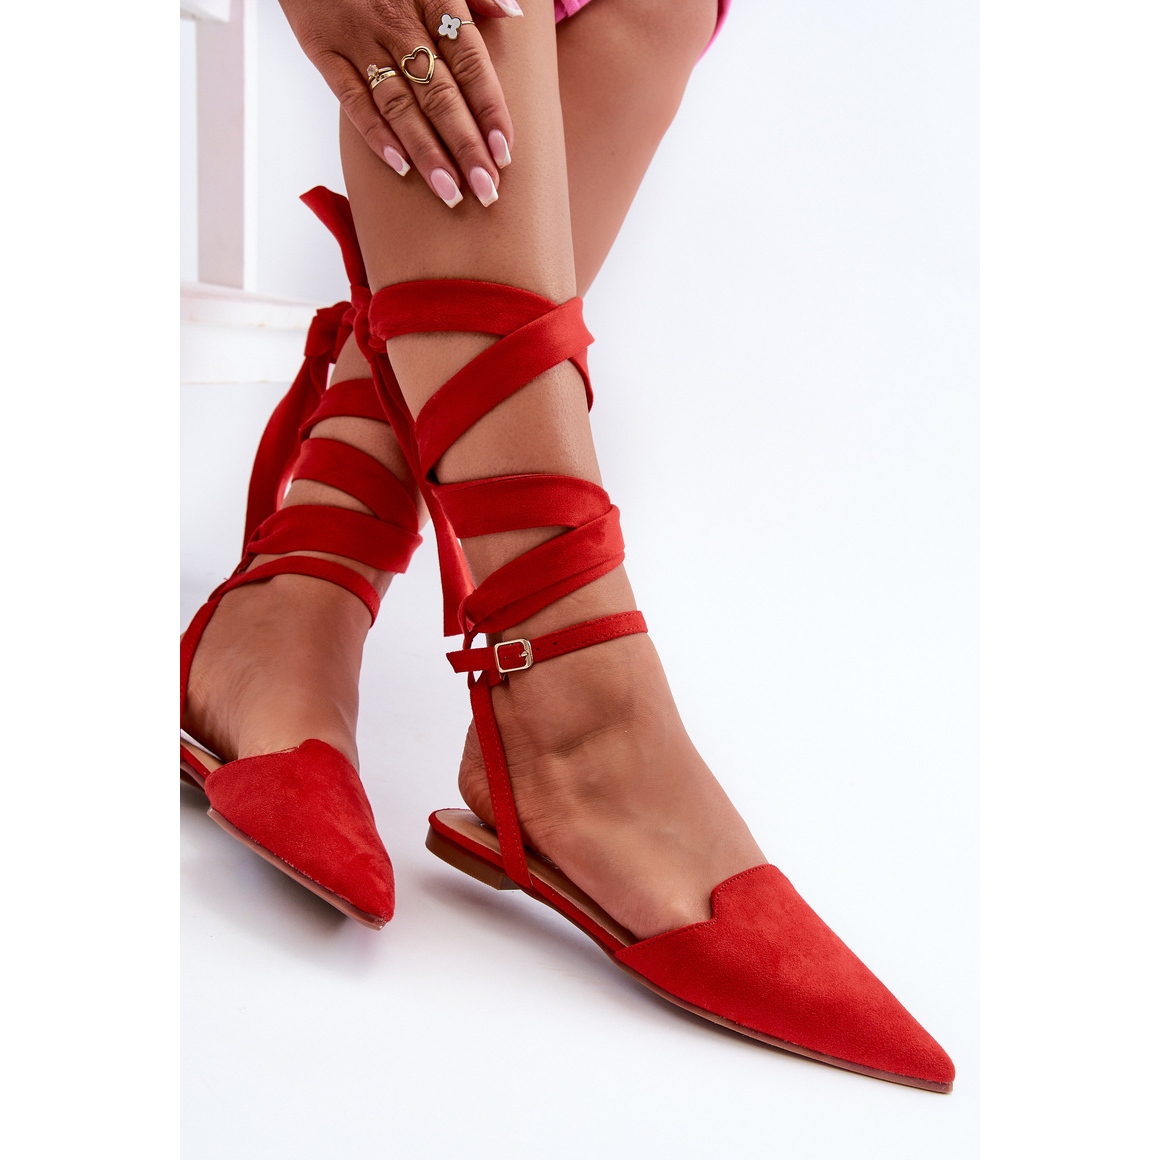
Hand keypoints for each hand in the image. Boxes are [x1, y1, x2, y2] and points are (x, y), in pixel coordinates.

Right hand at [278, 0, 521, 206]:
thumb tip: (512, 13)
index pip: (470, 62)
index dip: (489, 109)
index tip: (505, 152)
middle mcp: (398, 22)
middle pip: (440, 94)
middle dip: (466, 147)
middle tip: (487, 190)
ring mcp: (359, 38)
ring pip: (399, 105)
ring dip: (427, 153)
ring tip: (451, 193)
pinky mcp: (323, 50)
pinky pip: (351, 98)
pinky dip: (375, 134)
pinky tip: (401, 167)